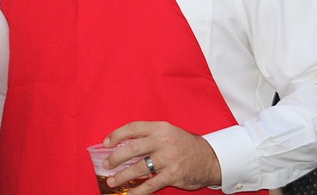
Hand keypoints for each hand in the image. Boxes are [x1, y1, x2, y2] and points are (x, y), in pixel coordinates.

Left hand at [103, 121, 221, 193]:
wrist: (210, 158)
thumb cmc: (185, 146)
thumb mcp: (169, 133)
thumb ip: (149, 137)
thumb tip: (123, 147)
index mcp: (160, 128)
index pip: (133, 128)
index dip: (117, 135)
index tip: (106, 143)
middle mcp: (163, 141)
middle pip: (133, 148)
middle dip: (116, 158)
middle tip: (106, 164)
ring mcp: (168, 158)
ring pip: (139, 167)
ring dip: (122, 176)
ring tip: (112, 181)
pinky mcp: (173, 175)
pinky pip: (151, 184)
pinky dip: (138, 191)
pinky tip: (130, 194)